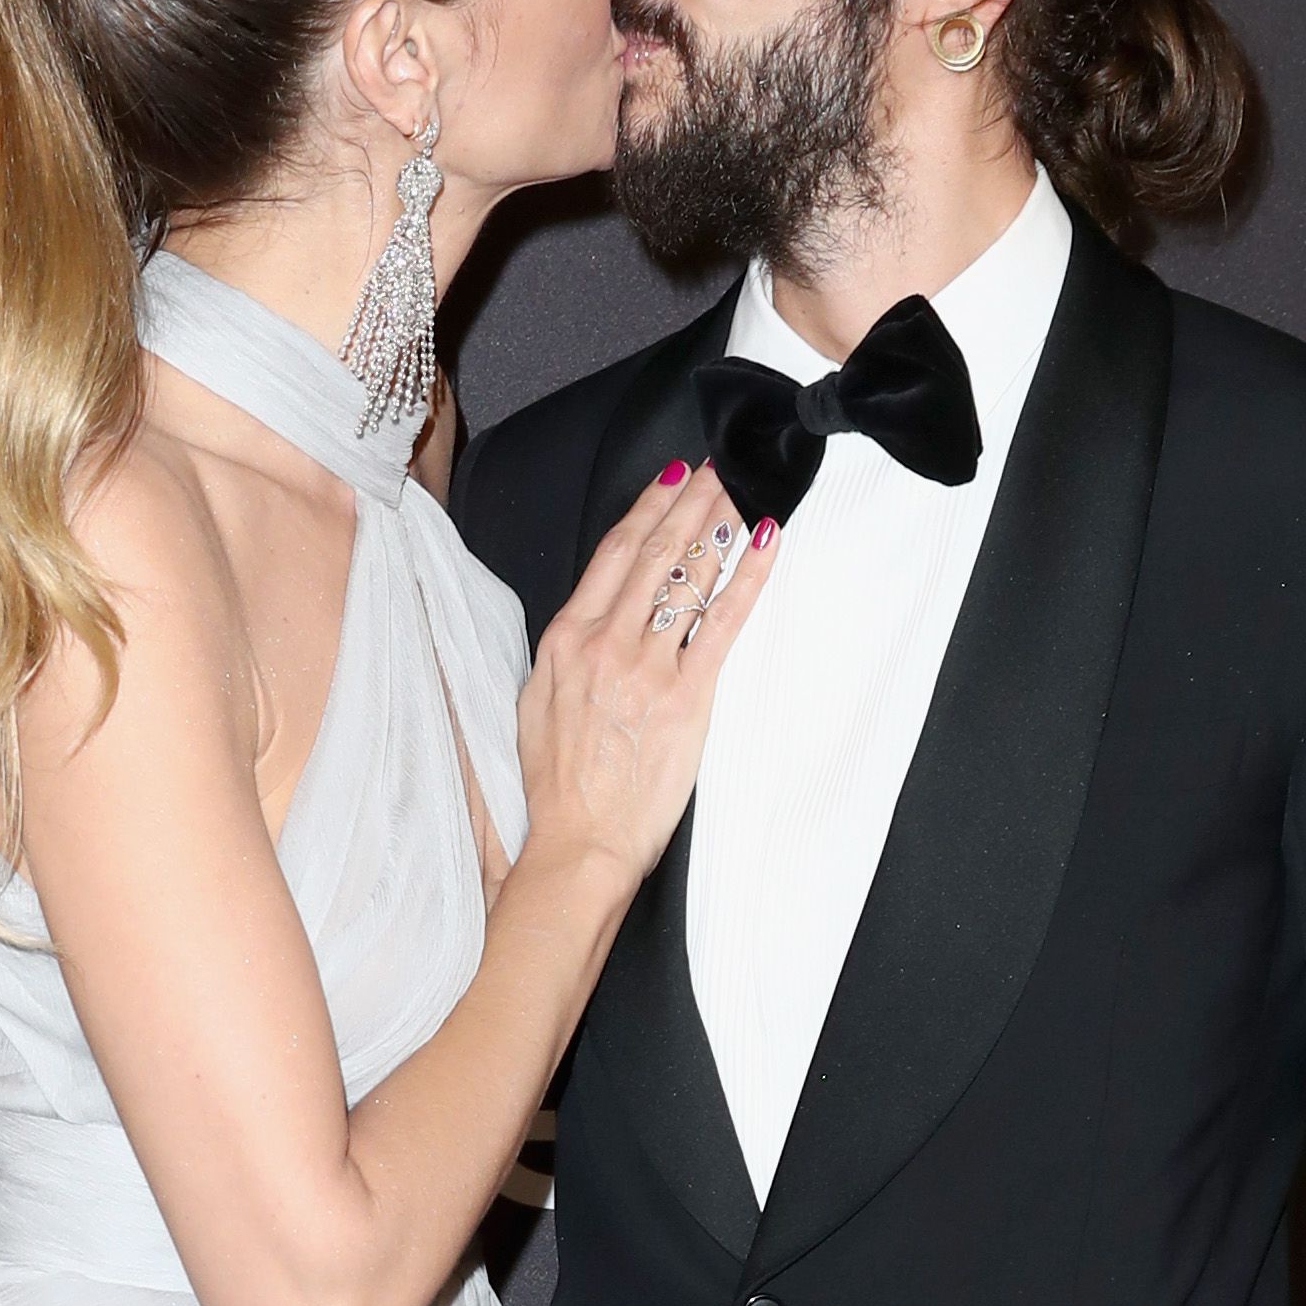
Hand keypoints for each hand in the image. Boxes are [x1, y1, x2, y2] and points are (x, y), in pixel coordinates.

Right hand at [514, 463, 778, 897]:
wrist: (580, 840)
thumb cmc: (560, 783)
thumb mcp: (539, 702)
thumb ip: (567, 653)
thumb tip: (592, 618)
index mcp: (566, 639)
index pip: (613, 554)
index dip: (647, 508)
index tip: (672, 477)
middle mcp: (604, 642)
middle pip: (656, 552)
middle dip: (691, 500)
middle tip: (720, 465)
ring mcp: (646, 667)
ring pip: (688, 577)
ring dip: (720, 524)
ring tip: (744, 489)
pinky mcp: (685, 697)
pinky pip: (723, 622)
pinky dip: (747, 577)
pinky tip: (766, 544)